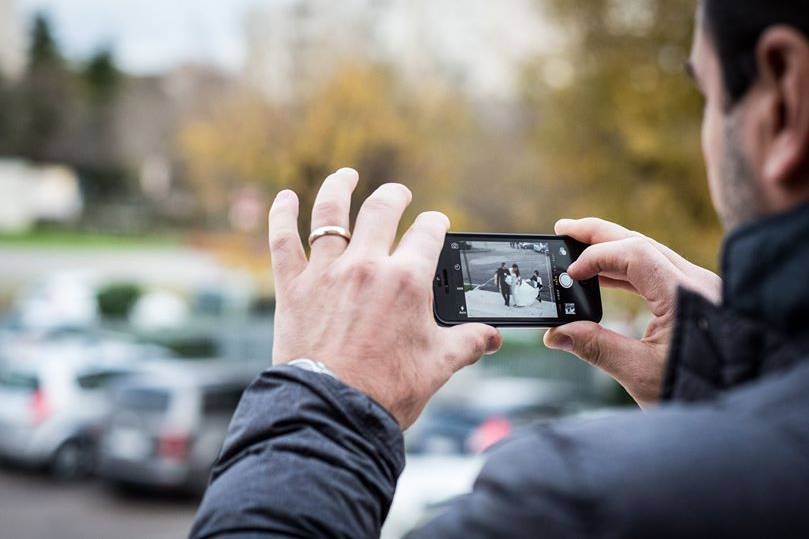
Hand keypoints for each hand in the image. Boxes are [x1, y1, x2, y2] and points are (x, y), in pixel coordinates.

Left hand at [268, 168, 501, 427]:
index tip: (436, 224)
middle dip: (395, 196)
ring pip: (330, 213)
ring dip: (339, 188)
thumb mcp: (439, 364)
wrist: (333, 412)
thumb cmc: (388, 389)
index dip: (435, 223)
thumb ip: (468, 342)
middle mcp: (367, 265)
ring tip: (346, 175)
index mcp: (407, 280)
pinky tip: (283, 198)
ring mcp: (327, 272)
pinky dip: (281, 215)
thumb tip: (493, 337)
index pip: (428, 233)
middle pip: (382, 210)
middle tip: (399, 195)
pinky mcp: (293, 286)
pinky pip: (283, 240)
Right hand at [543, 218, 720, 407]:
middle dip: (600, 234)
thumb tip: (556, 334)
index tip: (571, 273)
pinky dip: (626, 269)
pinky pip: (657, 271)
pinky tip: (604, 276)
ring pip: (649, 253)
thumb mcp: (640, 373)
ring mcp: (698, 288)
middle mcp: (696, 282)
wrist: (738, 405)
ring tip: (577, 247)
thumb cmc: (697, 392)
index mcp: (685, 294)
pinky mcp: (696, 298)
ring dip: (611, 249)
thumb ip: (595, 347)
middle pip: (641, 242)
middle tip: (564, 229)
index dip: (598, 257)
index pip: (635, 254)